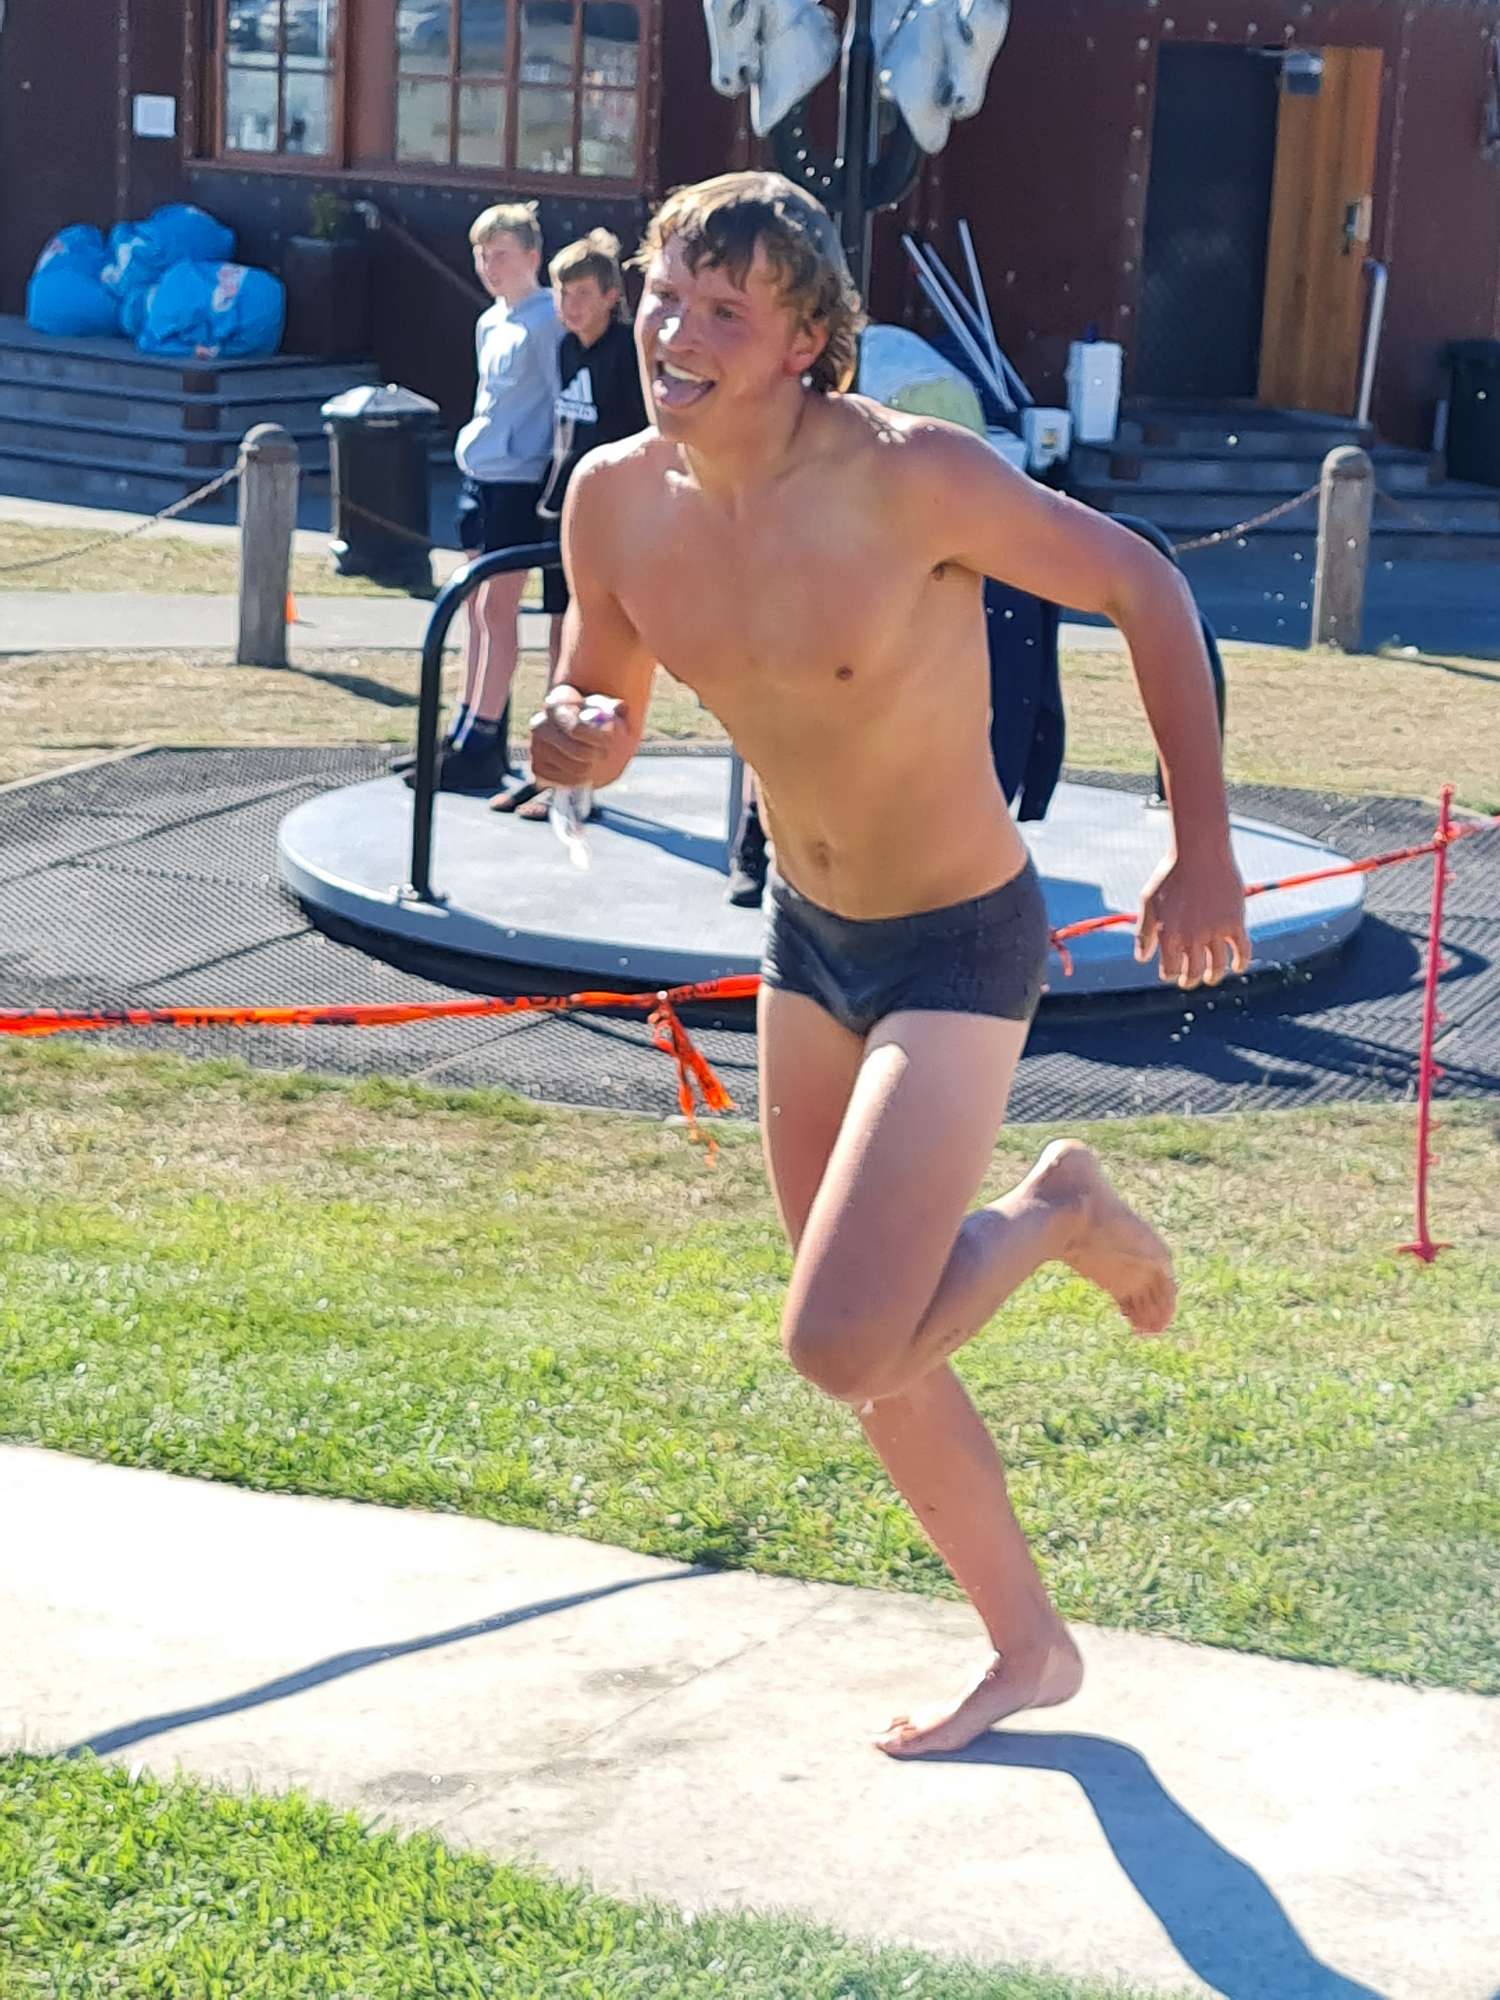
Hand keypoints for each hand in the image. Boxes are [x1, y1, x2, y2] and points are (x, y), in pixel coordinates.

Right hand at [528, 686, 627, 786]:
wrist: (571, 733)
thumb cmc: (590, 718)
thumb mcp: (603, 709)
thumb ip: (614, 708)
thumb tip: (620, 707)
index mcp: (555, 705)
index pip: (577, 728)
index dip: (598, 738)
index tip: (610, 740)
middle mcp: (539, 725)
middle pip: (579, 752)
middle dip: (598, 754)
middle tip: (604, 753)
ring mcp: (536, 747)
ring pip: (576, 769)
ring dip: (591, 767)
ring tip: (593, 759)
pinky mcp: (537, 767)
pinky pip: (565, 781)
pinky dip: (579, 779)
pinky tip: (581, 769)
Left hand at [1136, 849, 1250, 988]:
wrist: (1199, 852)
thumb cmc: (1170, 874)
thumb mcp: (1149, 901)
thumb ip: (1144, 932)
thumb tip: (1143, 959)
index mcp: (1168, 934)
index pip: (1169, 970)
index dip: (1169, 974)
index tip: (1171, 972)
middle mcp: (1192, 937)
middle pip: (1193, 972)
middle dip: (1189, 980)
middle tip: (1188, 980)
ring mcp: (1215, 931)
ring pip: (1218, 966)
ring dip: (1214, 976)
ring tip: (1211, 977)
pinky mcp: (1235, 922)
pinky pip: (1242, 950)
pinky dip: (1241, 962)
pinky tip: (1237, 967)